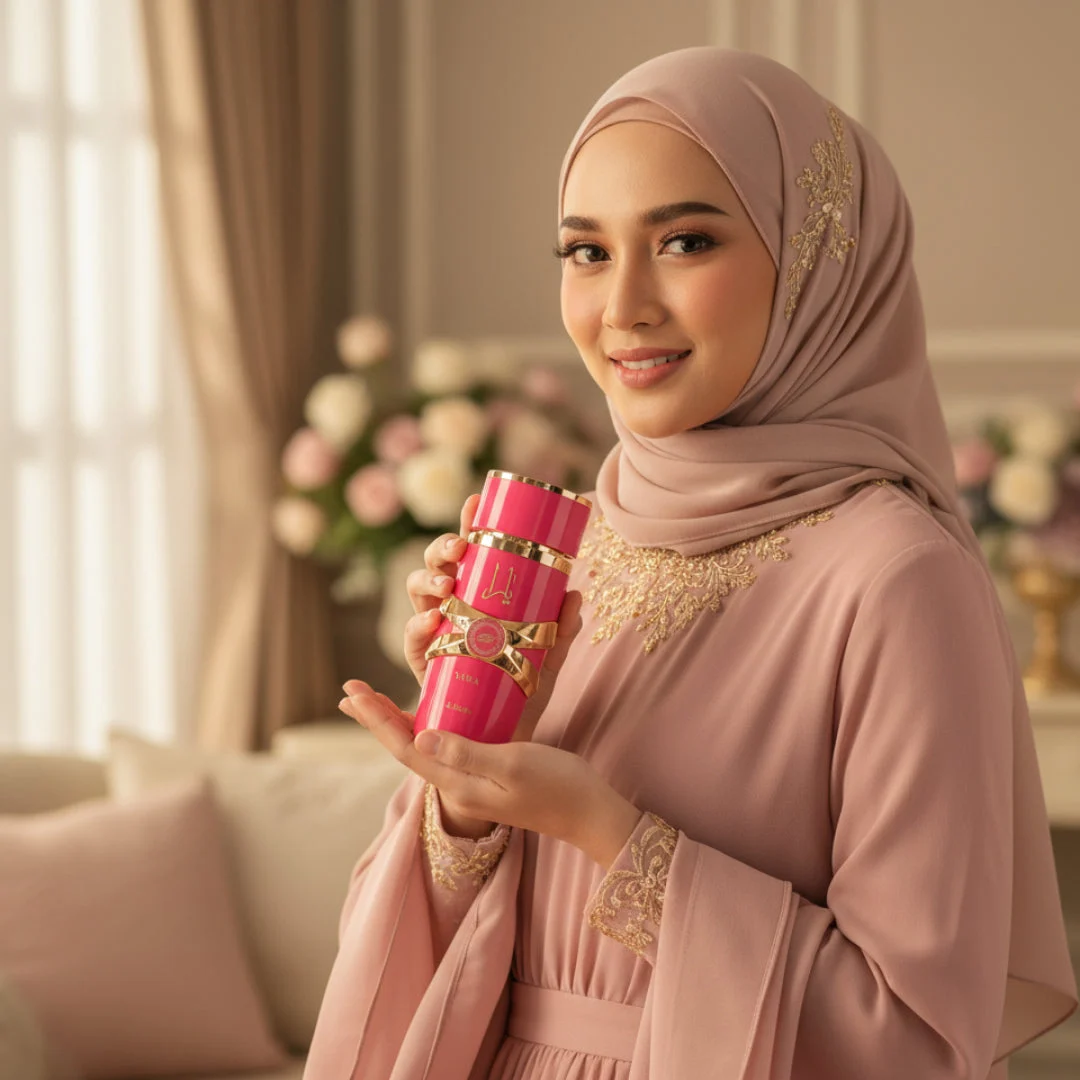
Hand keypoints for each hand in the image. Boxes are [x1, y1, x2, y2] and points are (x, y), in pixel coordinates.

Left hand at [337, 683, 640, 867]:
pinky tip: (425, 712)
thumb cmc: (557, 787)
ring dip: (394, 720)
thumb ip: (467, 752)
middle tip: (350, 689)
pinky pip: (445, 743)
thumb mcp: (513, 765)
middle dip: (376, 717)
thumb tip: (419, 737)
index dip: (376, 718)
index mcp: (458, 781)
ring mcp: (471, 777)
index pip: (405, 747)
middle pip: (405, 746)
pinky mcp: (486, 769)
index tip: (353, 691)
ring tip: (373, 698)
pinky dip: (426, 722)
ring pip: (422, 745)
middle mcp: (457, 781)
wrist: (589, 813)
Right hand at [402, 493, 584, 745]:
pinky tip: (431, 621)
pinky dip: (417, 626)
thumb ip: (561, 631)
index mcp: (477, 594)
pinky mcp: (424, 661)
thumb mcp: (548, 660)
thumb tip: (575, 595)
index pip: (471, 551)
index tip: (476, 501)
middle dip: (443, 547)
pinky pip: (412, 639)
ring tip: (447, 583)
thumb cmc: (520, 689)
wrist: (501, 738)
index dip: (469, 523)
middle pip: (437, 563)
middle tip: (460, 547)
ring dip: (428, 579)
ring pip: (418, 591)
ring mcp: (434, 631)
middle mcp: (451, 606)